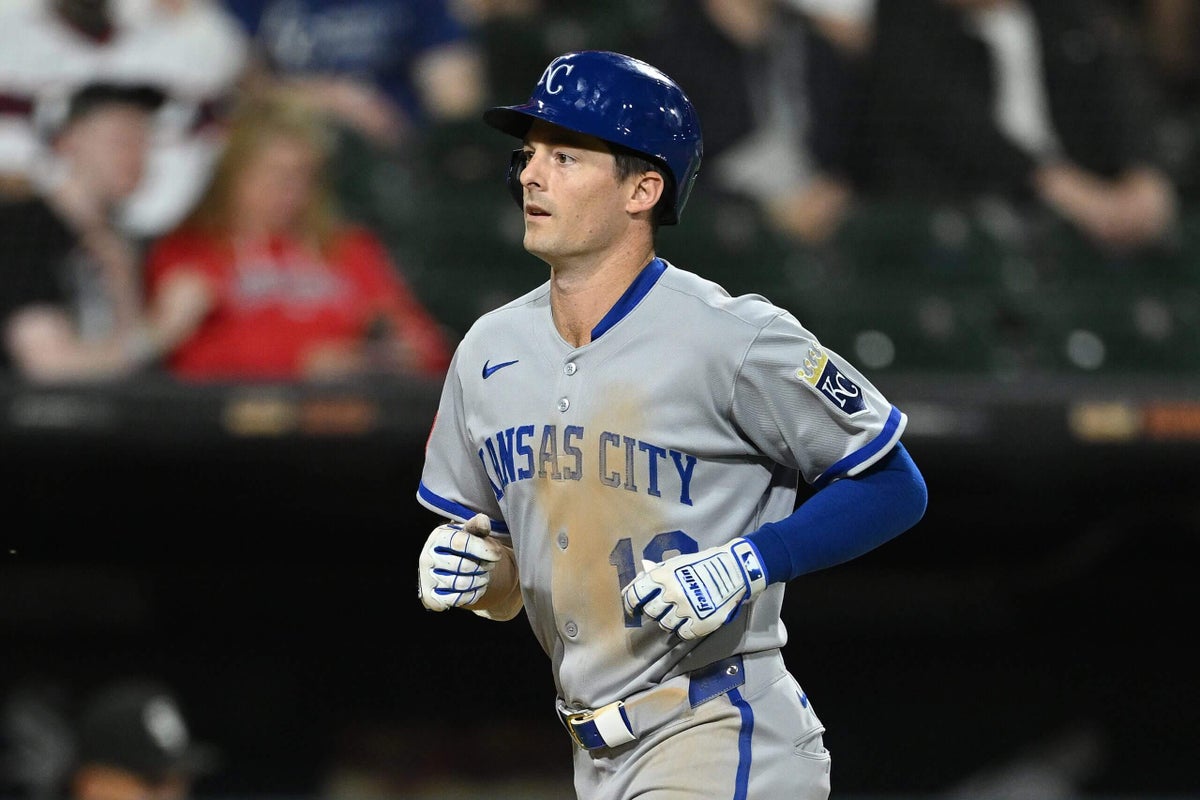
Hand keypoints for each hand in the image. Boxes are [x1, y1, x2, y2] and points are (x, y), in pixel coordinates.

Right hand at [418, 514, 502, 610]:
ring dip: (479, 581)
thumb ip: (477, 526)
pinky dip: (472, 595)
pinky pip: (456, 600)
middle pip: (463, 566)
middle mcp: (427, 557)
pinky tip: (476, 588)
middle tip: (488, 566)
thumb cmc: (464, 547)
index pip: (461, 543)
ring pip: (461, 584)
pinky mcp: (430, 597)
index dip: (483, 549)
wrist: (448, 568)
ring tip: (483, 576)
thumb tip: (483, 521)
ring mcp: (426, 578)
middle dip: (483, 568)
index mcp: (438, 537)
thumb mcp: (470, 533)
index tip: (497, 555)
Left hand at [621, 538, 767, 640]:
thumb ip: (656, 573)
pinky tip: (689, 620)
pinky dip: (683, 629)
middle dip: (653, 610)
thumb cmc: (701, 565)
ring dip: (668, 620)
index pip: (635, 595)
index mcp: (663, 576)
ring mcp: (686, 610)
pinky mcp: (700, 623)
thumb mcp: (676, 563)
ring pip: (664, 625)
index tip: (632, 608)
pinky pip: (682, 634)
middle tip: (662, 607)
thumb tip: (637, 578)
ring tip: (679, 612)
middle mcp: (672, 593)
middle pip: (650, 612)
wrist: (734, 571)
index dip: (630, 603)